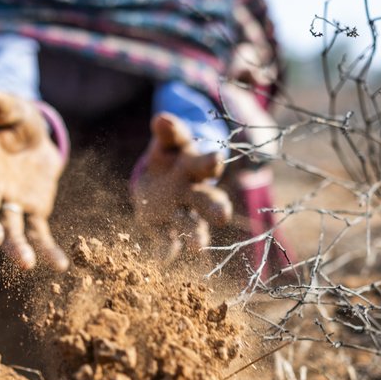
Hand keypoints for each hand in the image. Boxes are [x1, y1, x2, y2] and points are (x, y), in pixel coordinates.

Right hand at [0, 90, 69, 270]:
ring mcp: (9, 203)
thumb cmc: (17, 122)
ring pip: (8, 227)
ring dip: (15, 246)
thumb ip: (3, 106)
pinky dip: (47, 250)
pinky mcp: (32, 213)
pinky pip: (38, 234)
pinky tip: (60, 266)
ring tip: (26, 265)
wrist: (33, 140)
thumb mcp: (15, 110)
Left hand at [131, 113, 232, 259]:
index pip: (205, 163)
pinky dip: (166, 250)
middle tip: (222, 215)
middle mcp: (193, 192)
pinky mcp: (164, 227)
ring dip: (195, 236)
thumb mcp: (168, 141)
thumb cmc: (169, 155)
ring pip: (192, 224)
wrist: (158, 178)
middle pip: (207, 200)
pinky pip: (167, 241)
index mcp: (195, 166)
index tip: (217, 159)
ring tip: (197, 247)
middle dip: (214, 207)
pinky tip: (162, 260)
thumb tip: (161, 119)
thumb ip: (167, 132)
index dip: (210, 161)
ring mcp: (181, 212)